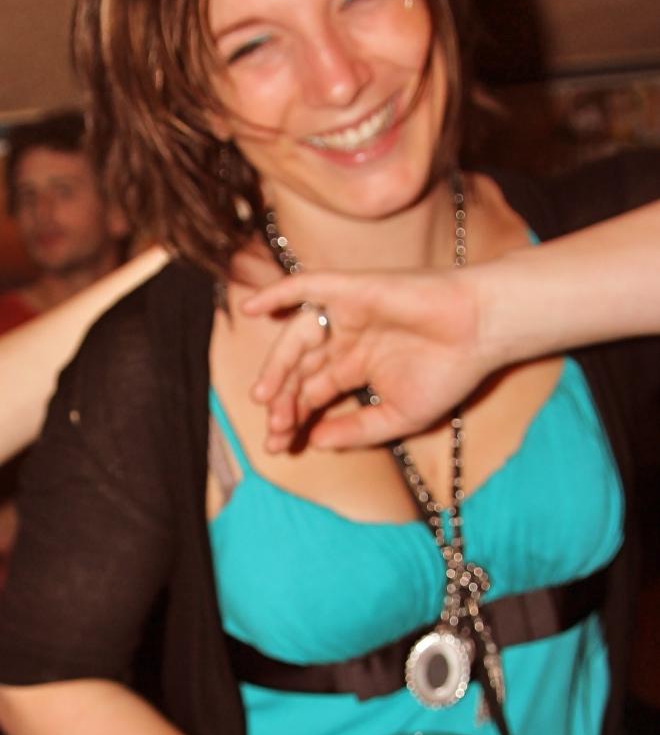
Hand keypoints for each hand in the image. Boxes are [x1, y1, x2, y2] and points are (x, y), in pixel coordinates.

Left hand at [243, 267, 487, 449]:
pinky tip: (252, 308)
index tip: (279, 447)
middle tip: (275, 428)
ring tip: (265, 396)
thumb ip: (357, 430)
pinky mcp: (351, 290)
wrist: (481, 331)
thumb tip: (316, 444)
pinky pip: (306, 287)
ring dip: (277, 367)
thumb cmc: (450, 372)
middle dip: (283, 401)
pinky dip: (277, 293)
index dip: (293, 420)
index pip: (311, 394)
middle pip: (299, 370)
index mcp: (355, 368)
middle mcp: (345, 340)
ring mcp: (346, 314)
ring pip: (297, 338)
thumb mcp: (399, 416)